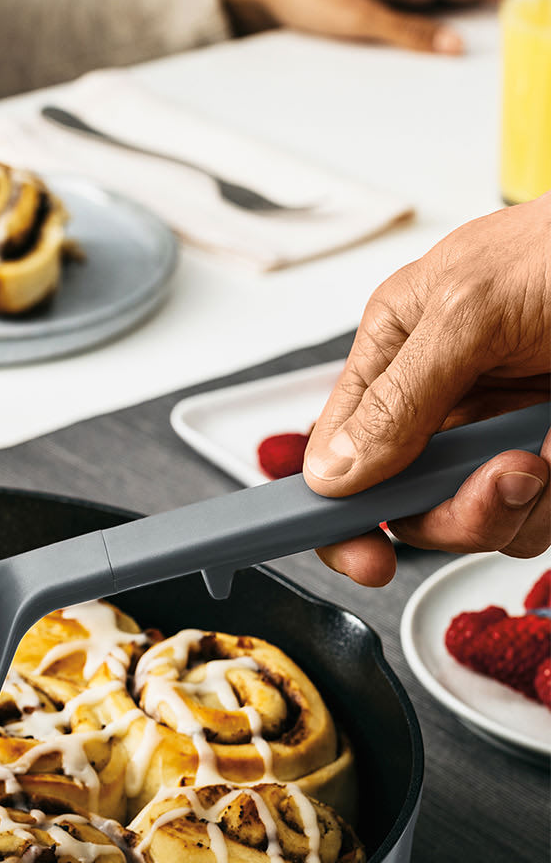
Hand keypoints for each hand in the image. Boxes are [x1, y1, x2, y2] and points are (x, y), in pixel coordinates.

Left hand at [221, 0, 497, 53]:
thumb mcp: (359, 19)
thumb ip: (408, 33)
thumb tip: (454, 47)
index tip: (529, 5)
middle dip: (488, 7)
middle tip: (516, 28)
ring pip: (437, 5)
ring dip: (459, 20)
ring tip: (483, 44)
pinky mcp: (367, 10)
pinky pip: (411, 19)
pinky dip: (429, 31)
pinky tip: (430, 49)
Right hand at [304, 197, 550, 586]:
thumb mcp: (471, 308)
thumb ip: (397, 395)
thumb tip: (334, 469)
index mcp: (396, 351)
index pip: (335, 451)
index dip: (336, 512)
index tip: (365, 554)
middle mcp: (438, 397)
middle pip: (406, 503)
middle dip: (451, 512)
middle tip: (497, 483)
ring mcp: (497, 428)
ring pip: (475, 519)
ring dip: (515, 506)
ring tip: (547, 455)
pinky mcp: (547, 451)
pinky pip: (535, 513)